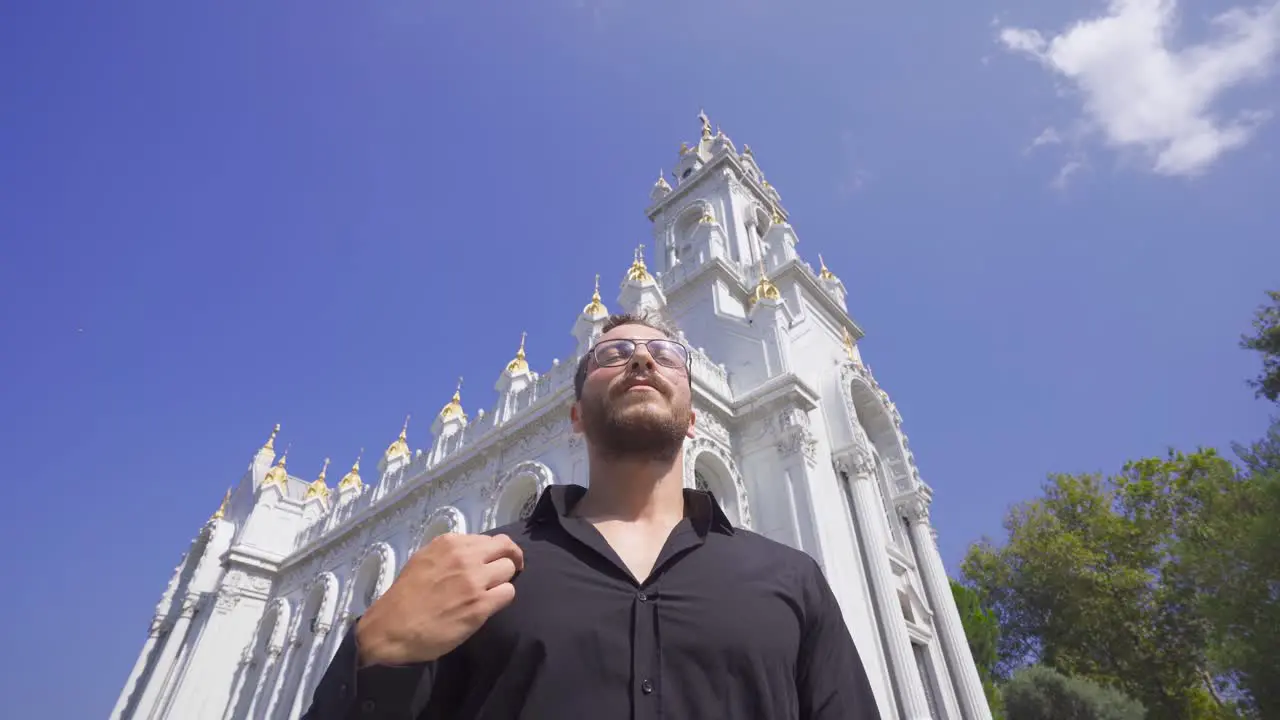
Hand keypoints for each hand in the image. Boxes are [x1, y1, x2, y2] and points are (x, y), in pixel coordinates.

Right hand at [355, 533, 523, 666]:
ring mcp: (474, 580)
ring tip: (490, 593)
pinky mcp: (480, 605)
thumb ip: (450, 554)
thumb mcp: (424, 560)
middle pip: (505, 550)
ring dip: (503, 581)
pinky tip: (489, 606)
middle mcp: (465, 557)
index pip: (490, 539)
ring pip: (509, 571)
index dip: (497, 551)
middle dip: (510, 560)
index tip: (496, 560)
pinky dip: (502, 599)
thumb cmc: (405, 597)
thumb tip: (474, 554)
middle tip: (508, 572)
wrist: (392, 629)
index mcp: (449, 543)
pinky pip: (508, 593)